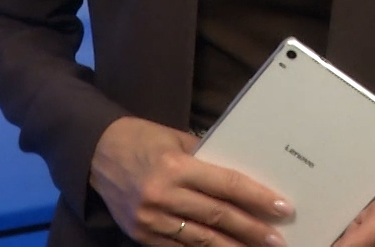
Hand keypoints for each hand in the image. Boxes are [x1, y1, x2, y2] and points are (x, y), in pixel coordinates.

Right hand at [89, 116, 293, 246]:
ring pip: (201, 239)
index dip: (256, 198)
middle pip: (218, 217)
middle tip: (277, 240)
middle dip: (251, 230)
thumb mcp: (174, 138)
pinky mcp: (141, 234)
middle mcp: (163, 195)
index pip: (226, 186)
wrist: (93, 152)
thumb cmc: (140, 138)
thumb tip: (239, 176)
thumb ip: (205, 157)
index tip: (282, 207)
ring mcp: (150, 219)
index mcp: (175, 167)